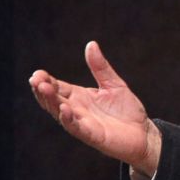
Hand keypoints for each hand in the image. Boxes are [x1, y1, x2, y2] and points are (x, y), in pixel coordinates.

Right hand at [29, 41, 161, 175]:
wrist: (143, 133)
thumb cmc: (126, 110)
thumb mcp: (113, 84)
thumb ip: (100, 67)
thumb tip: (91, 44)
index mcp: (79, 96)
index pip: (57, 87)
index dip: (46, 81)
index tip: (38, 73)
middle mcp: (77, 109)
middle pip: (54, 99)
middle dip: (43, 90)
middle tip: (36, 79)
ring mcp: (83, 123)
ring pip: (60, 113)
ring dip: (51, 101)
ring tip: (44, 89)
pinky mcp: (92, 135)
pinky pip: (77, 127)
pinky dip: (69, 119)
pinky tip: (64, 109)